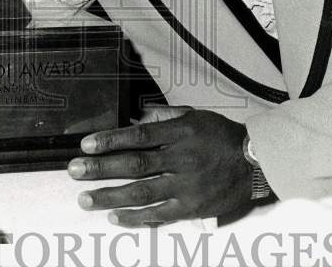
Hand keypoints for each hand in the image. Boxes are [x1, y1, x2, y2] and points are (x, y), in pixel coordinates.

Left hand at [67, 107, 252, 226]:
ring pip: (142, 192)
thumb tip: (138, 119)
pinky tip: (116, 216)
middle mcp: (181, 159)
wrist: (256, 163)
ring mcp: (186, 186)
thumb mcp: (195, 116)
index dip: (110, 140)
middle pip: (134, 164)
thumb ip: (165, 117)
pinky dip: (136, 217)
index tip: (86, 145)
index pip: (138, 136)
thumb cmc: (223, 137)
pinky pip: (159, 214)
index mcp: (180, 133)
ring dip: (111, 195)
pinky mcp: (191, 207)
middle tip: (75, 171)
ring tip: (86, 198)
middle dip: (101, 168)